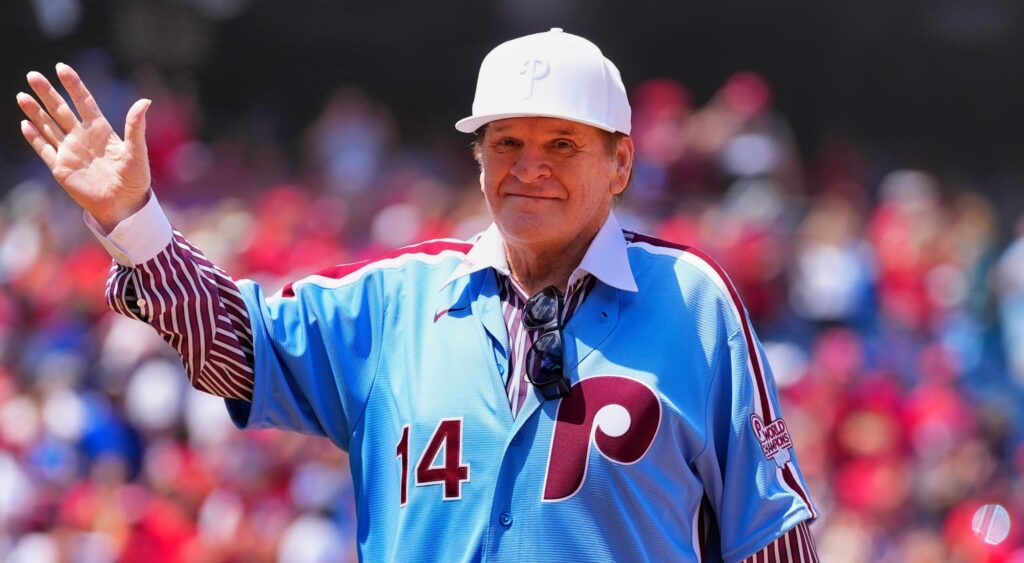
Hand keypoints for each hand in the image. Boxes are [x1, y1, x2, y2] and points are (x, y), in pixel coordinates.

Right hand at [16, 63, 151, 230]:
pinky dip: (34, 137)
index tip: (61, 67)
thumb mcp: (137, 151)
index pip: (83, 101)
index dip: (73, 84)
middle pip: (60, 110)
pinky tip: (25, 124)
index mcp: (101, 130)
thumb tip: (145, 101)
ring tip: (22, 95)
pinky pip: (44, 149)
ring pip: (48, 126)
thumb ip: (136, 126)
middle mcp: (82, 137)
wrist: (124, 205)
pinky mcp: (61, 168)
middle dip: (47, 93)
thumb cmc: (135, 179)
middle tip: (33, 75)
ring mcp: (70, 151)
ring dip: (35, 112)